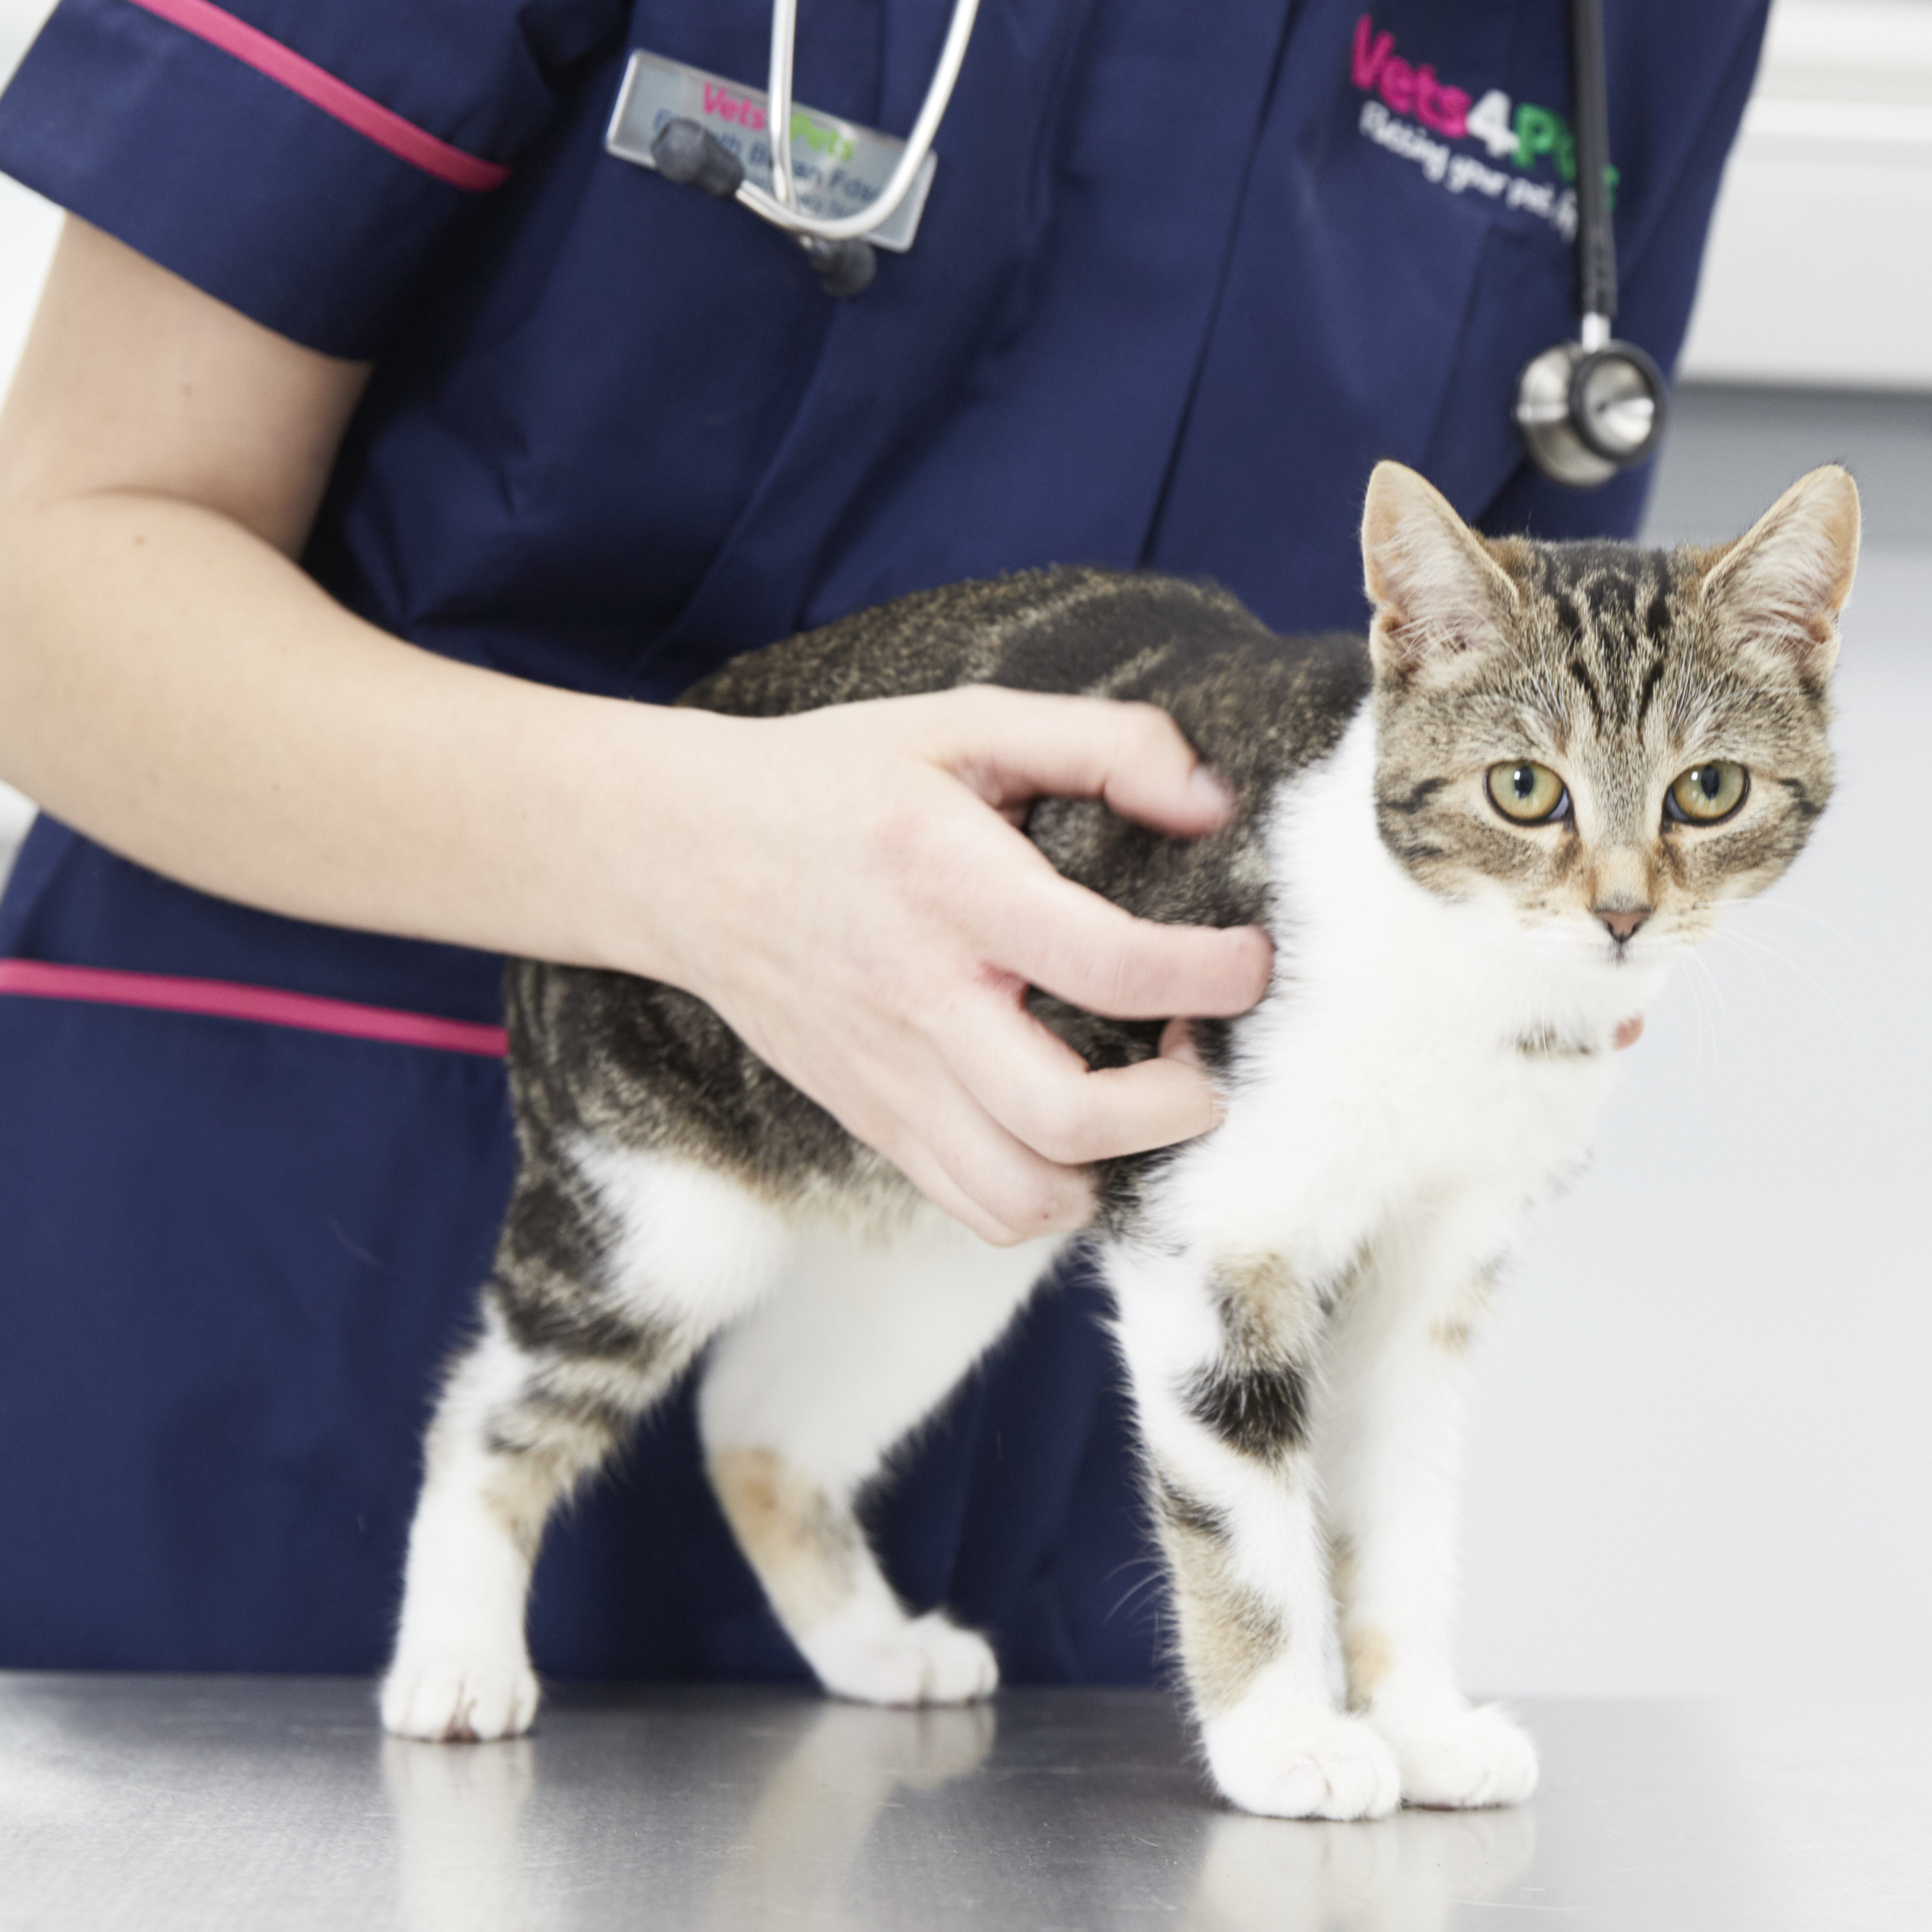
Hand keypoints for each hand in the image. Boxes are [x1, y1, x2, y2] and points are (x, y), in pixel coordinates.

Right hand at [645, 687, 1275, 1243]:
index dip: (1208, 974)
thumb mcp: (966, 722)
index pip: (1103, 961)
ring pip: (1023, 1193)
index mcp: (951, 886)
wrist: (681, 857)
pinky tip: (1081, 1130)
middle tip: (1206, 1053)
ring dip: (1116, 1167)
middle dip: (1179, 1103)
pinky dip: (1051, 1194)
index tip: (1250, 959)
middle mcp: (919, 999)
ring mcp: (891, 1079)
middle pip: (1068, 1114)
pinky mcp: (873, 1123)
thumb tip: (1213, 805)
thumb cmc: (835, 783)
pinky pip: (977, 1209)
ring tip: (1145, 1098)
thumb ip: (1105, 744)